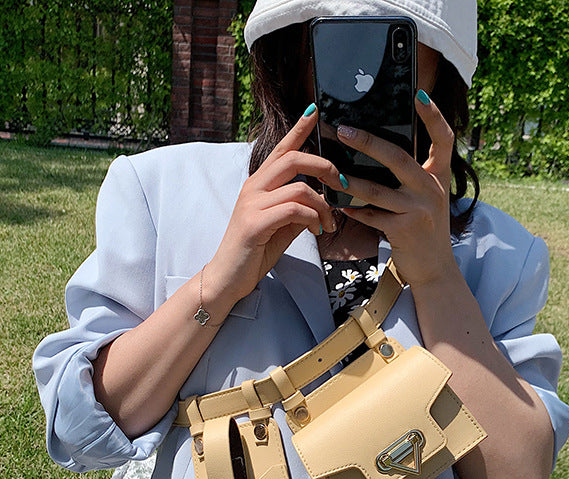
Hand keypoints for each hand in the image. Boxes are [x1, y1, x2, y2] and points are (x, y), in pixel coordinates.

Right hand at [206, 106, 347, 305]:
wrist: (227, 278)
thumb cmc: (253, 252)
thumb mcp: (280, 226)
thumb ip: (297, 209)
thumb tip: (320, 201)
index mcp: (258, 185)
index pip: (280, 148)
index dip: (298, 128)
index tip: (314, 110)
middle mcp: (253, 188)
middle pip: (293, 159)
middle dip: (324, 167)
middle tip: (341, 184)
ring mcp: (252, 204)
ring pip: (300, 188)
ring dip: (323, 206)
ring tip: (328, 224)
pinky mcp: (255, 223)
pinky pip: (294, 210)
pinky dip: (313, 220)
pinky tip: (316, 232)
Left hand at [336, 92, 456, 286]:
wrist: (435, 269)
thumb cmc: (424, 229)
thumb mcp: (426, 198)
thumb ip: (412, 177)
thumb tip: (377, 152)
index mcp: (438, 176)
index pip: (443, 139)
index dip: (433, 115)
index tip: (418, 94)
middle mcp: (432, 189)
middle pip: (397, 157)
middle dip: (367, 142)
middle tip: (342, 130)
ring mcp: (419, 210)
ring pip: (376, 189)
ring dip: (349, 180)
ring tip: (330, 171)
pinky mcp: (404, 230)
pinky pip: (371, 215)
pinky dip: (353, 210)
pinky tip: (339, 204)